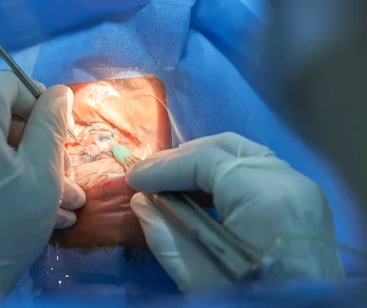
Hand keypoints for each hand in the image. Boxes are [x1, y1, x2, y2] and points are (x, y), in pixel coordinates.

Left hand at [0, 71, 84, 306]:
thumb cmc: (6, 225)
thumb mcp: (42, 172)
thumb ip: (51, 125)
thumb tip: (59, 93)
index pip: (9, 84)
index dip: (41, 103)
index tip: (61, 135)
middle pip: (0, 114)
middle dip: (39, 142)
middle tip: (66, 175)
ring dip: (29, 165)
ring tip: (63, 200)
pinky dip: (6, 175)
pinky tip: (37, 206)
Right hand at [126, 133, 344, 291]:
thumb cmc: (255, 302)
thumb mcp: (201, 280)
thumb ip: (166, 236)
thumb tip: (141, 203)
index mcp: (265, 197)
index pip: (206, 160)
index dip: (164, 167)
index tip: (134, 179)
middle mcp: (289, 181)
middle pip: (226, 146)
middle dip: (182, 157)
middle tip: (149, 174)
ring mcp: (302, 188)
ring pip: (244, 153)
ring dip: (203, 161)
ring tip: (170, 180)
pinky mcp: (304, 200)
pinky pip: (258, 169)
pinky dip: (226, 172)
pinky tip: (203, 190)